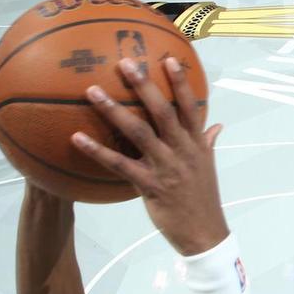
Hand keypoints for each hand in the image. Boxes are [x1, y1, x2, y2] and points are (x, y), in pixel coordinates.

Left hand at [72, 57, 227, 256]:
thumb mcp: (208, 168)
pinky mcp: (150, 186)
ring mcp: (166, 168)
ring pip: (138, 133)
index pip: (190, 108)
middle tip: (125, 62)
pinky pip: (119, 165)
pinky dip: (97, 151)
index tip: (169, 58)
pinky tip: (77, 138)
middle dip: (144, 86)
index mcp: (196, 145)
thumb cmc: (203, 200)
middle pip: (163, 112)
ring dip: (114, 111)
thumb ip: (208, 142)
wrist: (205, 235)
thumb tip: (216, 124)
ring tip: (92, 92)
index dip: (181, 83)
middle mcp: (182, 152)